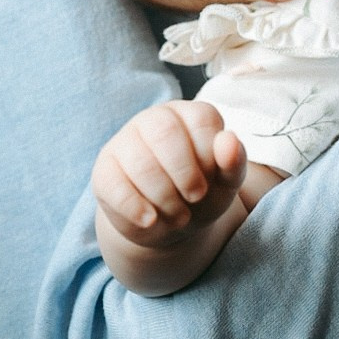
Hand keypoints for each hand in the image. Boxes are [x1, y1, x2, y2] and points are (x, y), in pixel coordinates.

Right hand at [92, 99, 245, 250]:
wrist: (166, 224)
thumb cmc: (200, 195)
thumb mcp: (224, 185)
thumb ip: (233, 162)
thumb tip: (229, 140)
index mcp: (190, 114)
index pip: (201, 119)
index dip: (209, 156)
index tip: (212, 182)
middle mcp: (156, 118)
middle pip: (166, 132)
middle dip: (184, 173)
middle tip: (195, 198)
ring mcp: (126, 140)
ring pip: (139, 159)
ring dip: (164, 195)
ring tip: (178, 217)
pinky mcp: (104, 168)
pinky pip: (113, 183)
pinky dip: (134, 206)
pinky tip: (150, 219)